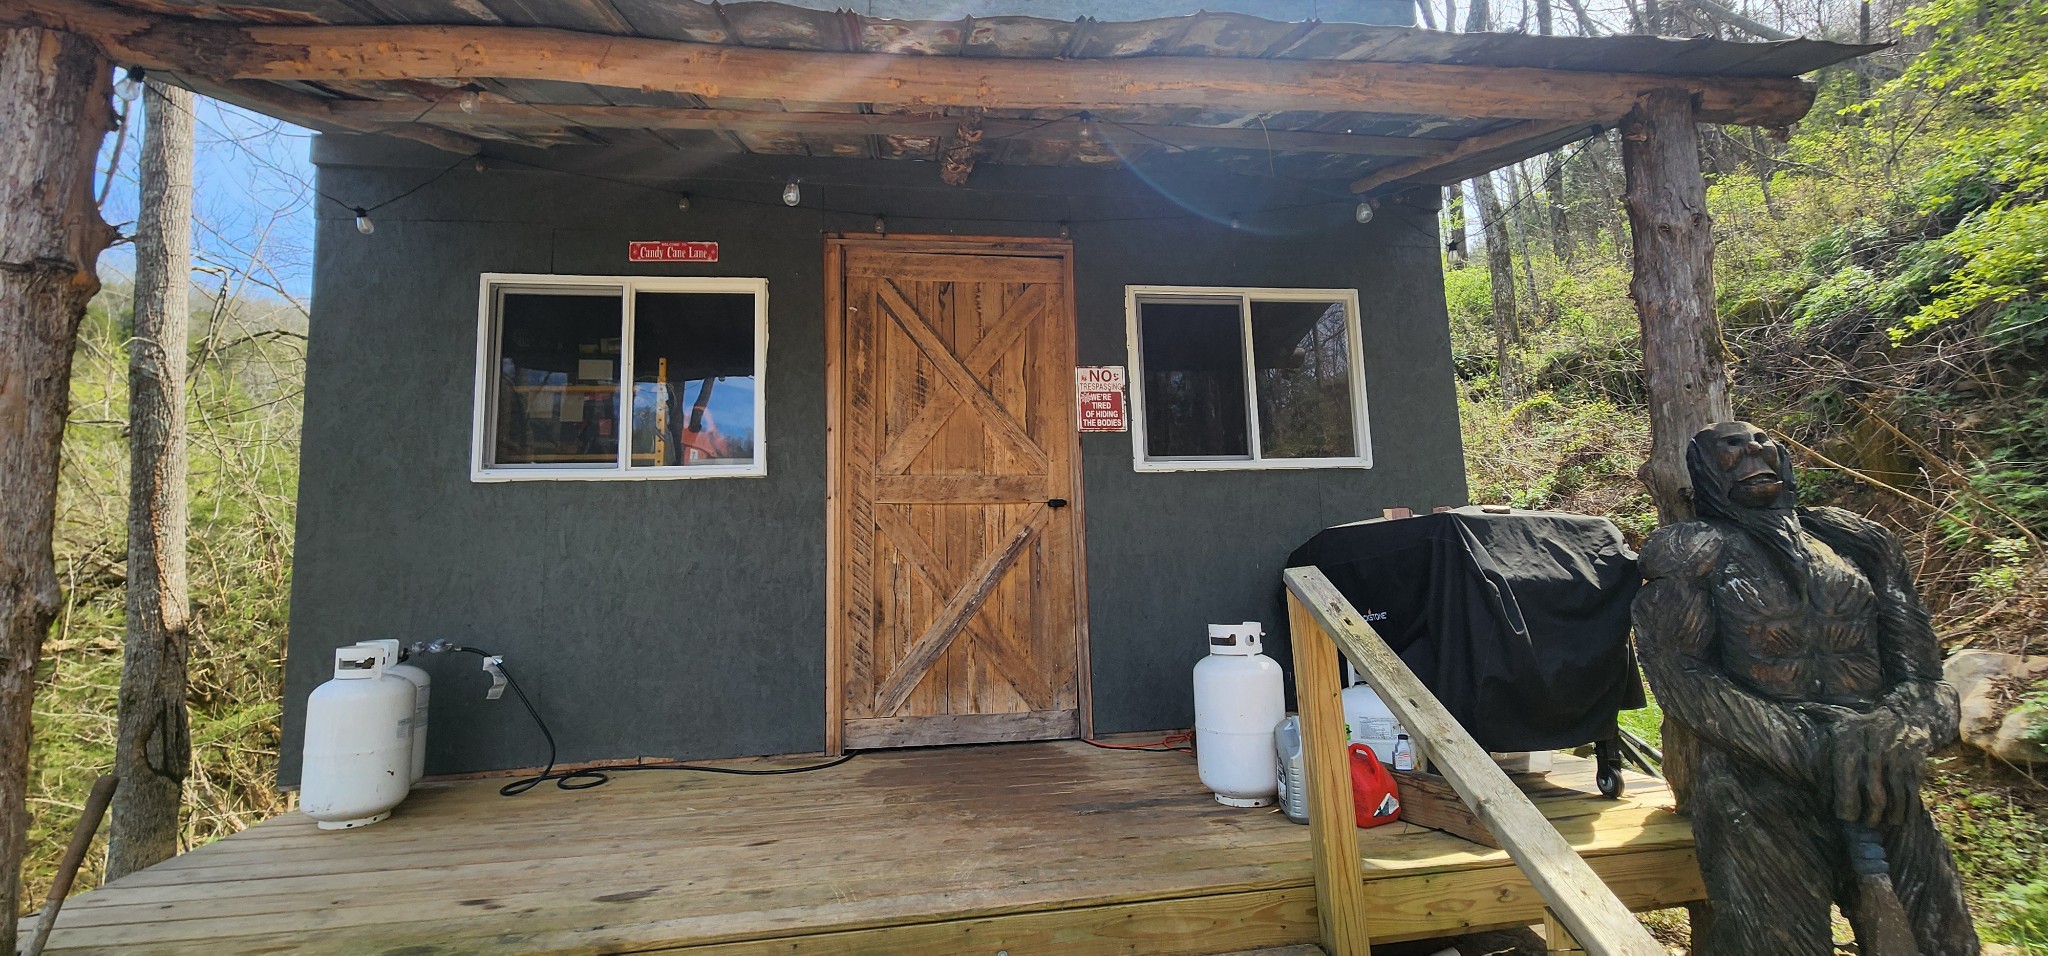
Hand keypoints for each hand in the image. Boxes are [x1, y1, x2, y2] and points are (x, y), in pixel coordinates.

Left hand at [1827, 708, 1909, 826]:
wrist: (1908, 717)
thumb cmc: (1865, 725)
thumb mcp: (1842, 718)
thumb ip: (1821, 716)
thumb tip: (1798, 708)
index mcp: (1850, 742)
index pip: (1846, 777)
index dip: (1845, 800)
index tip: (1844, 816)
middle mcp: (1873, 751)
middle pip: (1872, 792)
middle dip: (1868, 814)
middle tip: (1864, 823)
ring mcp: (1896, 759)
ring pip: (1893, 797)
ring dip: (1888, 815)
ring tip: (1881, 823)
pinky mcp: (1915, 765)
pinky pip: (1910, 794)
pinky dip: (1905, 809)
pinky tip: (1899, 817)